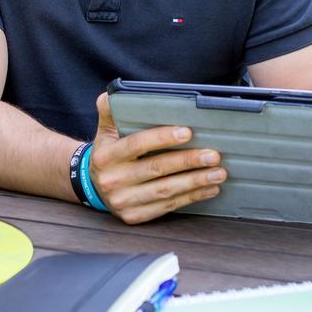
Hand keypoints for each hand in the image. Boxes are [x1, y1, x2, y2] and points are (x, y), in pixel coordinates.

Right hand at [88, 92, 226, 223]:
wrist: (93, 186)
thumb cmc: (108, 153)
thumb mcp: (105, 131)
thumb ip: (110, 111)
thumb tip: (113, 94)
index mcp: (107, 156)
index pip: (137, 144)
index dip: (162, 138)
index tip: (187, 132)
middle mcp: (113, 180)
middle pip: (156, 169)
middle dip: (188, 161)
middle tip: (213, 155)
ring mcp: (123, 201)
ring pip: (165, 191)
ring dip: (195, 182)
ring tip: (218, 173)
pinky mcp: (134, 217)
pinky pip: (167, 206)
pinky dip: (191, 198)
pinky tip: (208, 189)